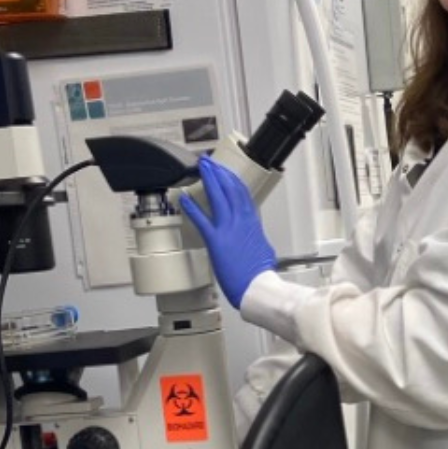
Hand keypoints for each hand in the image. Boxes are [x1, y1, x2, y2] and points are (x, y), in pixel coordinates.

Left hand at [179, 156, 275, 308]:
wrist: (257, 287)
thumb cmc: (260, 272)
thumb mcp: (263, 248)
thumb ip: (255, 237)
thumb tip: (253, 235)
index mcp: (252, 221)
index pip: (242, 192)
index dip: (232, 178)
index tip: (224, 170)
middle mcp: (241, 220)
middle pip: (230, 188)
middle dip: (218, 172)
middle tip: (209, 161)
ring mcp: (229, 228)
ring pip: (218, 196)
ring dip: (209, 179)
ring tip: (201, 168)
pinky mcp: (216, 240)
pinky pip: (201, 220)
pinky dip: (192, 207)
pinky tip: (184, 198)